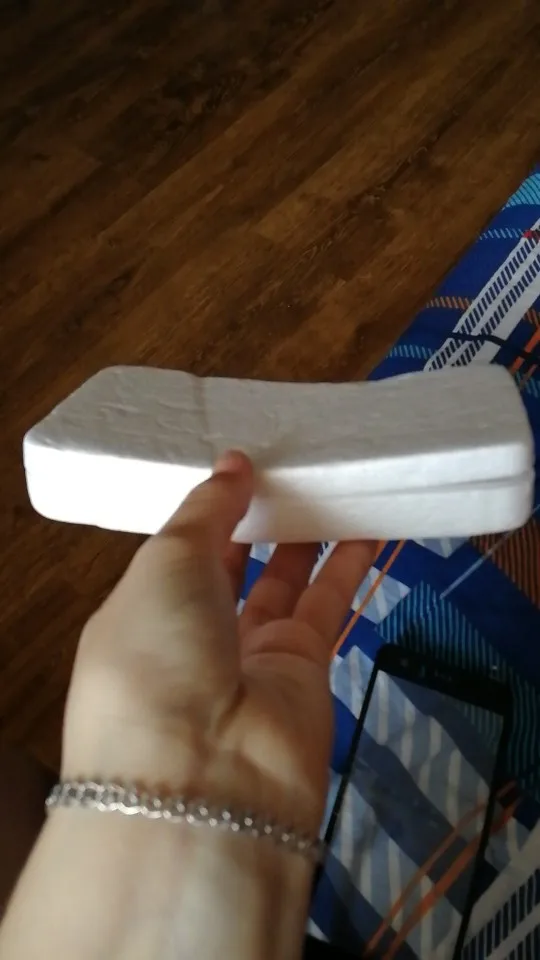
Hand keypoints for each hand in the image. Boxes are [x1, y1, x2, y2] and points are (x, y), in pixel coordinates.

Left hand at [63, 451, 374, 834]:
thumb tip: (232, 464)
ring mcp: (250, 658)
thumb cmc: (158, 651)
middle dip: (258, 520)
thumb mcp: (164, 562)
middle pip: (233, 567)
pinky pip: (327, 604)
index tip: (242, 464)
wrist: (205, 775)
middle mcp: (194, 638)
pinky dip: (347, 564)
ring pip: (285, 582)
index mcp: (142, 613)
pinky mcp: (304, 670)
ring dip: (308, 536)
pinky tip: (368, 524)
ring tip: (333, 482)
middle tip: (291, 468)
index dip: (208, 511)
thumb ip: (205, 510)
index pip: (178, 554)